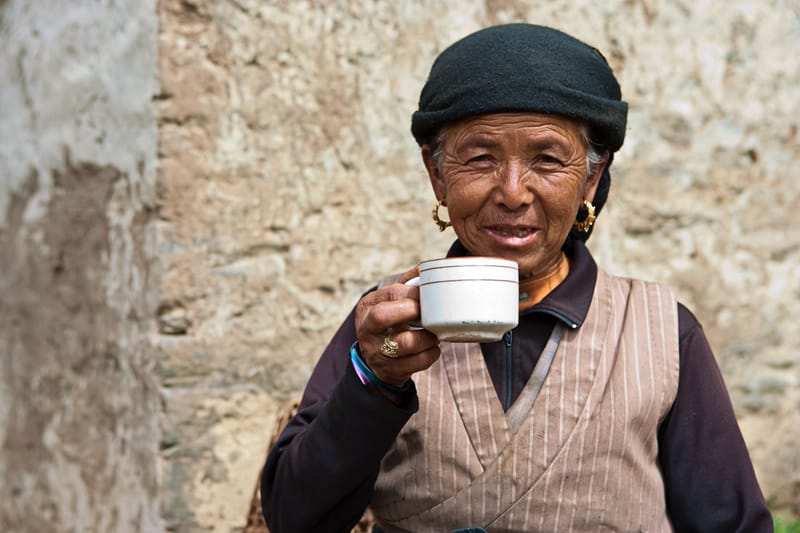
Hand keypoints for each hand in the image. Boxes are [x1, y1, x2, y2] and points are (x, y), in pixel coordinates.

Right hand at [355, 267, 440, 386]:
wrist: (377, 361)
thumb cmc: (391, 323)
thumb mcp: (390, 302)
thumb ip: (407, 284)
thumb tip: (426, 267)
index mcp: (367, 306)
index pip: (390, 293)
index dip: (413, 293)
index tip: (428, 295)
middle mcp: (367, 329)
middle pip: (382, 316)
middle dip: (410, 311)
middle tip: (426, 313)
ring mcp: (377, 352)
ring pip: (405, 343)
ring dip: (427, 337)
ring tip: (434, 333)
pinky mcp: (390, 370)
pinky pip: (417, 362)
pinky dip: (431, 353)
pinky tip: (431, 348)